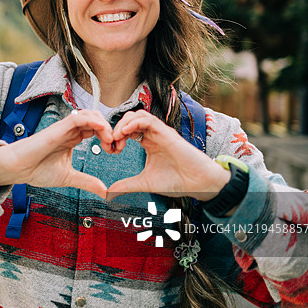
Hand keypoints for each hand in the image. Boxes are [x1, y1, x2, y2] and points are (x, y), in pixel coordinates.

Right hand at [0, 109, 113, 198]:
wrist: (18, 169)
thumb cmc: (37, 170)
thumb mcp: (69, 177)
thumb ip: (87, 182)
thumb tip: (104, 191)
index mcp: (73, 138)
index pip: (97, 129)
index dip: (110, 137)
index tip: (115, 151)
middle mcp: (71, 130)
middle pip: (97, 119)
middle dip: (111, 130)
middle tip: (116, 146)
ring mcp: (65, 128)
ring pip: (90, 114)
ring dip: (105, 125)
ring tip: (110, 141)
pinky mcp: (58, 128)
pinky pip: (79, 117)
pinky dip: (93, 121)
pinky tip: (102, 132)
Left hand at [106, 110, 229, 201]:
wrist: (197, 183)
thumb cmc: (177, 181)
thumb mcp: (145, 183)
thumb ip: (127, 185)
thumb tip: (109, 192)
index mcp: (148, 142)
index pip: (127, 130)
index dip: (116, 136)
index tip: (110, 149)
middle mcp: (153, 135)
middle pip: (130, 119)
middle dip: (117, 128)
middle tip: (111, 142)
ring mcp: (160, 132)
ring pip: (138, 115)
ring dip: (124, 123)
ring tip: (117, 136)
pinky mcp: (167, 133)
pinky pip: (148, 120)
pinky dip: (134, 122)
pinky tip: (125, 132)